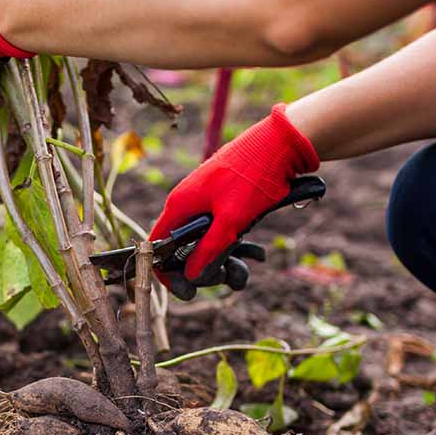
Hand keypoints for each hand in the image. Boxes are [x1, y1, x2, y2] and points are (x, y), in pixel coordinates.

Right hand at [149, 104, 318, 296]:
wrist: (279, 144)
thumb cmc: (252, 177)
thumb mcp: (231, 220)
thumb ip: (208, 250)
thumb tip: (191, 276)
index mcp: (179, 206)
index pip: (157, 247)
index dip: (168, 272)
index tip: (188, 290)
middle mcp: (186, 204)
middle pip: (182, 249)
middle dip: (202, 268)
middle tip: (225, 276)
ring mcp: (204, 202)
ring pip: (204, 242)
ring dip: (222, 259)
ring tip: (245, 266)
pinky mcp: (221, 201)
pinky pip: (219, 231)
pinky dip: (233, 245)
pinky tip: (255, 254)